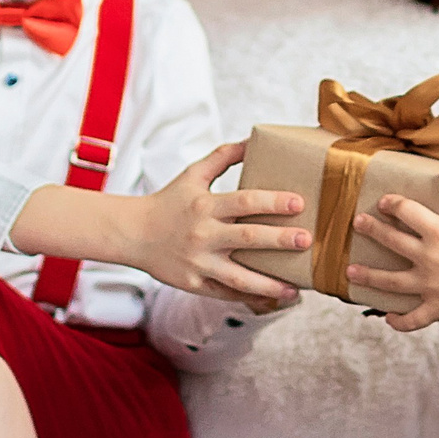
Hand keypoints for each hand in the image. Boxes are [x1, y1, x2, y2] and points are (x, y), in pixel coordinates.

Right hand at [129, 142, 311, 302]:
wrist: (132, 234)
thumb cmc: (168, 202)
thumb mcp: (193, 174)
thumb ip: (224, 156)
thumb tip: (254, 139)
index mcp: (206, 206)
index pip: (245, 201)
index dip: (273, 201)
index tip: (299, 203)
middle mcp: (204, 235)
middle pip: (247, 238)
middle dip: (279, 240)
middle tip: (306, 240)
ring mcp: (199, 263)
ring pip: (239, 277)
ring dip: (270, 283)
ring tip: (295, 287)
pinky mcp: (195, 285)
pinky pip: (227, 294)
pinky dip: (250, 298)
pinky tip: (273, 298)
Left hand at [347, 167, 438, 333]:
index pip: (406, 212)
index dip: (392, 203)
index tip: (385, 202)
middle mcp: (428, 259)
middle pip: (391, 241)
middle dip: (371, 230)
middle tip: (357, 224)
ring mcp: (430, 286)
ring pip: (391, 282)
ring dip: (368, 275)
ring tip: (350, 271)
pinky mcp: (438, 308)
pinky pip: (414, 319)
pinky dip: (400, 321)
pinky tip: (388, 318)